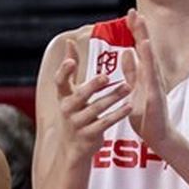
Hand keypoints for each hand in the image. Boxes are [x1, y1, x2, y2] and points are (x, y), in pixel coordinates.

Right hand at [52, 49, 131, 166]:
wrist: (73, 147)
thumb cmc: (75, 111)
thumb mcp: (70, 91)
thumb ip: (71, 67)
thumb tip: (69, 41)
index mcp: (63, 96)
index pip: (59, 82)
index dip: (64, 72)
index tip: (71, 61)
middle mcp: (68, 109)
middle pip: (80, 95)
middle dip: (93, 86)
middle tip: (106, 76)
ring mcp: (77, 123)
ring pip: (96, 109)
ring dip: (112, 98)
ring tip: (127, 87)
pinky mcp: (89, 135)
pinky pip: (105, 124)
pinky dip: (117, 115)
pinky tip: (129, 106)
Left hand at [120, 8, 172, 153]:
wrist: (158, 136)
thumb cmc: (146, 115)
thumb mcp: (134, 89)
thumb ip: (131, 72)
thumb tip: (125, 52)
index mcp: (145, 73)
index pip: (140, 48)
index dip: (135, 32)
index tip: (130, 15)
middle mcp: (152, 75)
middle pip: (146, 48)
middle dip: (140, 30)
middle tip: (133, 12)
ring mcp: (155, 83)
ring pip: (149, 57)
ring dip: (144, 39)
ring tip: (140, 23)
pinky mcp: (155, 93)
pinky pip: (150, 73)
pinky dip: (148, 59)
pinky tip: (145, 47)